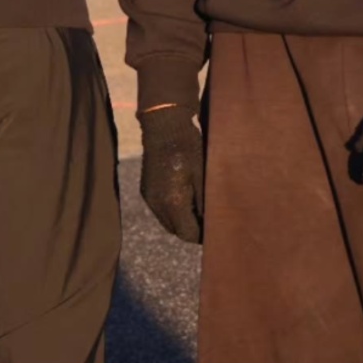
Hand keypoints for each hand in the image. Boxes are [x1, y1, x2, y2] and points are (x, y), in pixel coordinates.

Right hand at [138, 104, 204, 243]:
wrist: (164, 126)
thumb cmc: (189, 148)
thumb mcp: (204, 175)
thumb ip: (206, 203)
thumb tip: (212, 223)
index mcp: (173, 202)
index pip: (188, 234)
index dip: (202, 237)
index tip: (216, 231)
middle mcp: (157, 204)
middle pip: (177, 231)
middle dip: (192, 230)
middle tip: (210, 221)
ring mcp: (150, 197)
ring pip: (168, 222)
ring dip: (182, 221)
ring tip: (198, 210)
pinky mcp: (146, 190)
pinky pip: (160, 210)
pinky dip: (172, 211)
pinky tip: (184, 198)